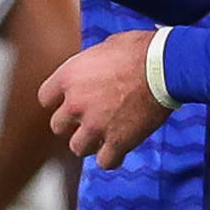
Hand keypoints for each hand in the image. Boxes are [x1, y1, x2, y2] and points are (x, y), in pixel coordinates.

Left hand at [40, 30, 170, 170]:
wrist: (164, 67)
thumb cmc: (139, 50)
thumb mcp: (105, 47)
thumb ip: (91, 65)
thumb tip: (94, 68)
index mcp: (69, 77)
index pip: (45, 98)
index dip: (58, 101)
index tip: (68, 102)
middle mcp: (76, 104)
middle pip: (58, 126)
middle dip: (72, 124)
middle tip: (88, 119)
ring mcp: (95, 126)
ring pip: (77, 148)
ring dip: (90, 143)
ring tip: (103, 136)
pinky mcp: (117, 142)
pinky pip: (105, 162)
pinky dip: (111, 158)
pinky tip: (119, 149)